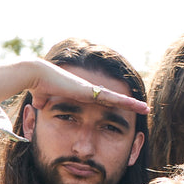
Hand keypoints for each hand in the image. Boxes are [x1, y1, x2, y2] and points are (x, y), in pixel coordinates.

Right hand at [25, 59, 148, 114]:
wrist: (36, 75)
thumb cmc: (39, 86)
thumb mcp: (44, 99)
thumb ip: (44, 102)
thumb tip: (39, 105)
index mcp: (81, 94)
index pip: (102, 101)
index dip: (114, 104)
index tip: (124, 108)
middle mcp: (90, 91)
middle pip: (114, 99)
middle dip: (128, 104)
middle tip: (143, 108)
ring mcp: (92, 90)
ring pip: (117, 98)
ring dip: (131, 104)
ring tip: (146, 108)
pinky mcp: (91, 92)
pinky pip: (113, 99)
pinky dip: (126, 103)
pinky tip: (137, 106)